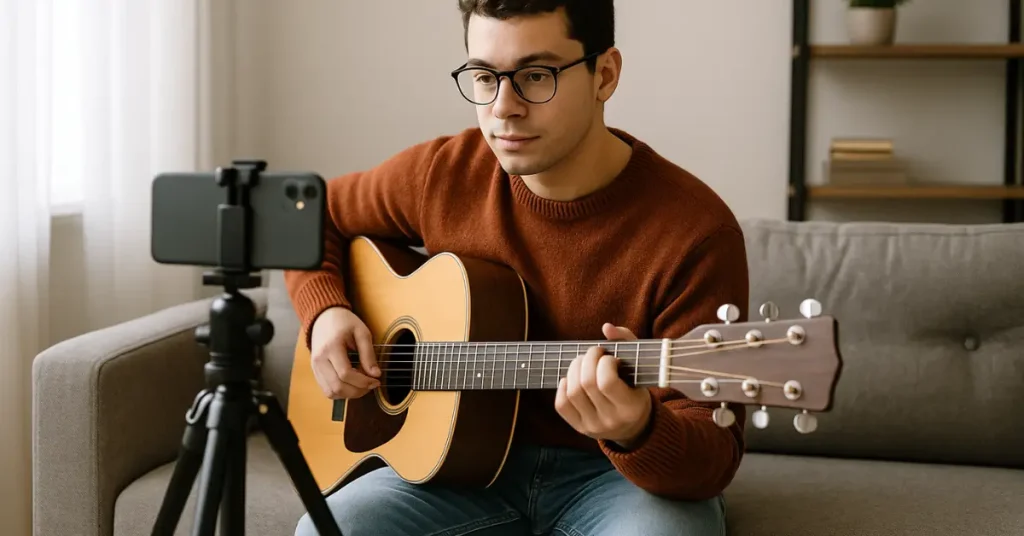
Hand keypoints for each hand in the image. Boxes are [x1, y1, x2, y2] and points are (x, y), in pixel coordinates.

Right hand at [309, 306, 380, 399]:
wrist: (323, 317)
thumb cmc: (344, 322)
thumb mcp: (361, 332)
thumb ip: (368, 354)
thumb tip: (376, 375)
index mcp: (331, 347)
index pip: (346, 374)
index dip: (363, 382)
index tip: (376, 381)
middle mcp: (319, 360)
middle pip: (337, 387)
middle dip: (358, 391)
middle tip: (371, 384)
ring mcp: (315, 367)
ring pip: (331, 392)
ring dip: (349, 394)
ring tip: (361, 383)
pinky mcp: (315, 372)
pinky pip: (327, 390)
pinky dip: (341, 391)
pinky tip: (351, 383)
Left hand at [555, 323, 652, 448]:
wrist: (633, 426)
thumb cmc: (635, 388)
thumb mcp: (639, 367)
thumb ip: (627, 341)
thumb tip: (606, 327)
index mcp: (631, 408)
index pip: (607, 382)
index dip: (604, 363)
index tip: (610, 358)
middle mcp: (611, 420)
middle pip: (586, 384)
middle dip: (587, 360)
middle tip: (594, 353)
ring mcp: (593, 426)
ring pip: (572, 392)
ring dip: (574, 369)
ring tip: (583, 362)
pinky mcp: (579, 427)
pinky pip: (561, 404)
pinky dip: (563, 385)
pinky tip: (573, 378)